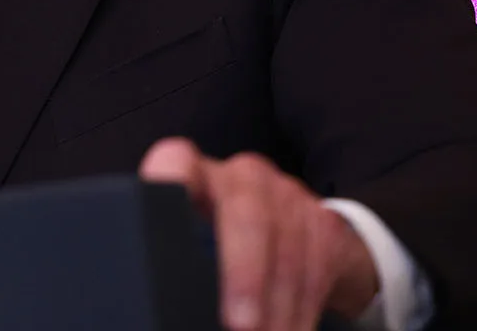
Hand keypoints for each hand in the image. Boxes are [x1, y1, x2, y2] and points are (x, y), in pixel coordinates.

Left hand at [139, 138, 378, 330]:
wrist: (294, 238)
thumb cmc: (220, 249)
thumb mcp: (191, 247)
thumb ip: (173, 260)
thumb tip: (153, 303)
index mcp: (194, 175)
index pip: (175, 161)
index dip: (169, 183)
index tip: (161, 231)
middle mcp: (241, 176)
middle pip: (245, 213)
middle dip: (245, 275)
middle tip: (239, 326)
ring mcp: (286, 193)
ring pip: (286, 248)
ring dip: (276, 307)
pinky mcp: (322, 219)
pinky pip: (316, 265)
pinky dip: (302, 309)